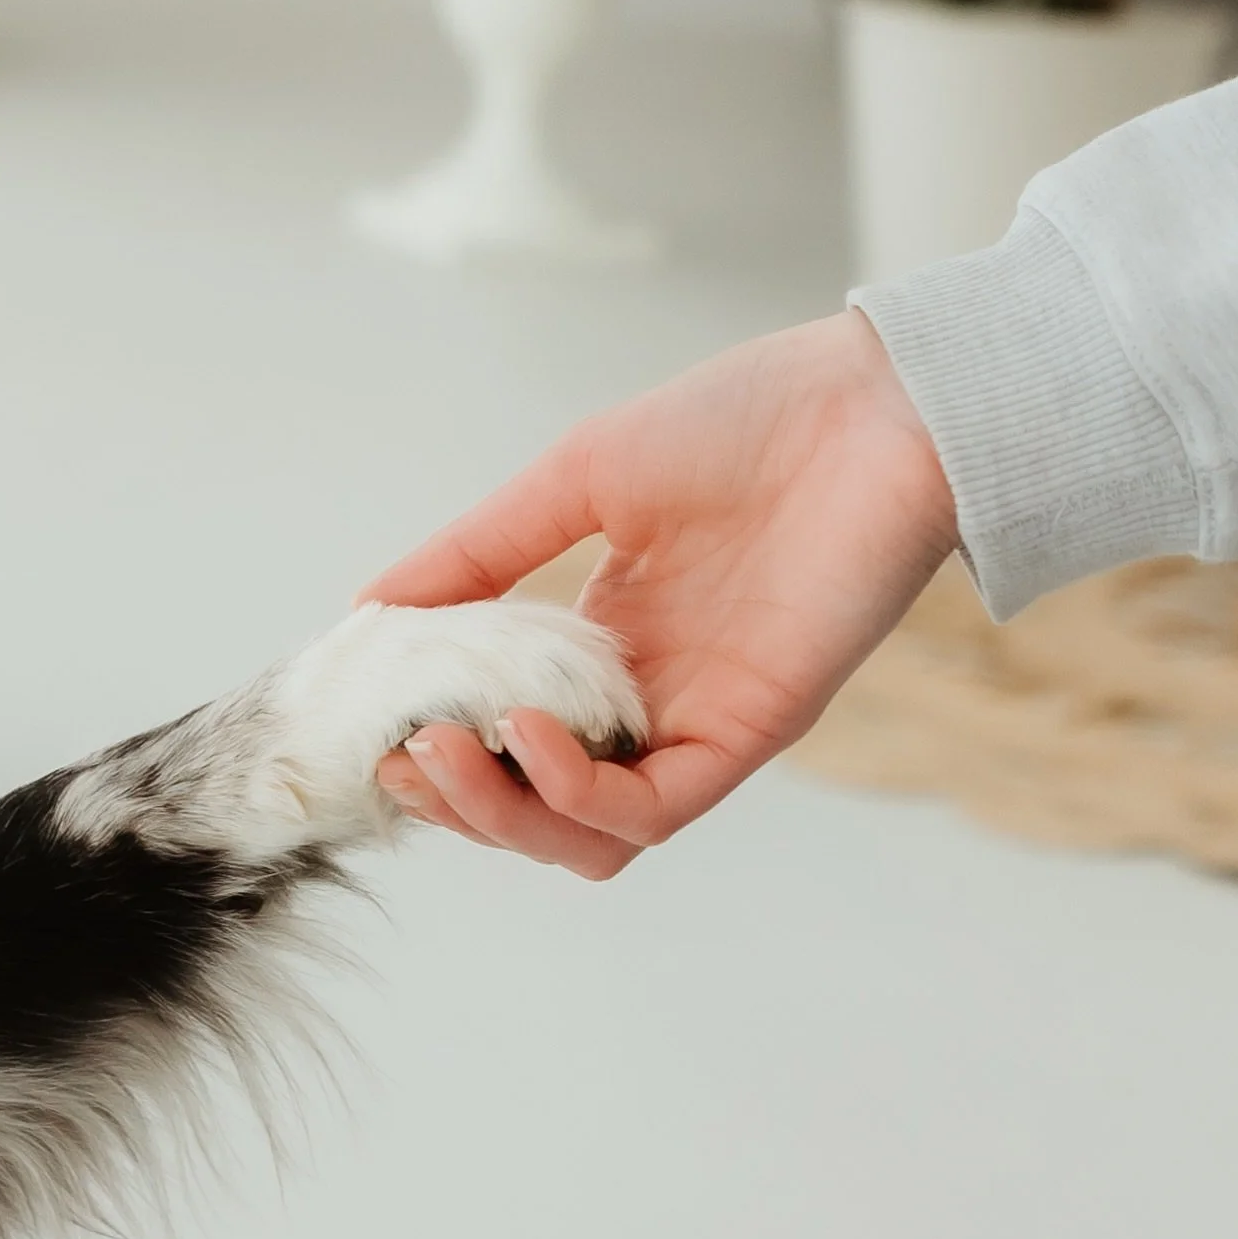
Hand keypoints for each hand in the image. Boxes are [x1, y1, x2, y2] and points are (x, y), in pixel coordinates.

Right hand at [360, 310, 957, 878]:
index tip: (376, 729)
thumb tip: (369, 609)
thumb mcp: (573, 480)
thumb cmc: (735, 424)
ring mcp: (698, 722)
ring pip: (591, 835)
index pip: (512, 742)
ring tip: (444, 754)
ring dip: (507, 816)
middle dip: (460, 804)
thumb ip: (478, 552)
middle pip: (540, 809)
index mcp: (607, 648)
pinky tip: (529, 736)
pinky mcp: (753, 731)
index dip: (443, 753)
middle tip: (403, 756)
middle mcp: (648, 702)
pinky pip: (658, 808)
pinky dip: (580, 794)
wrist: (868, 404)